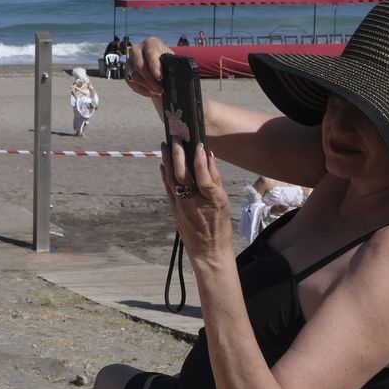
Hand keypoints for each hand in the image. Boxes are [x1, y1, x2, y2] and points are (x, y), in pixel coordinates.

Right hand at [125, 36, 173, 99]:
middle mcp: (137, 49)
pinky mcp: (127, 72)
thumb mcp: (171, 59)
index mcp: (150, 43)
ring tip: (158, 92)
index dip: (154, 66)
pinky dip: (142, 90)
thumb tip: (175, 73)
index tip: (160, 77)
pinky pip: (131, 83)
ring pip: (134, 76)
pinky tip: (151, 92)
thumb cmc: (167, 61)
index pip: (150, 53)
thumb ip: (172, 64)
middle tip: (160, 89)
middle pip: (139, 65)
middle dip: (150, 80)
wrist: (159, 64)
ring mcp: (130, 61)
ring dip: (147, 87)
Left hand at [161, 141, 231, 260]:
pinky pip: (168, 187)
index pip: (203, 176)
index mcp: (211, 200)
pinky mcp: (173, 208)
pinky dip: (165, 174)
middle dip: (178, 154)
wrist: (207, 250)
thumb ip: (215, 180)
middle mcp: (192, 202)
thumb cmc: (220, 226)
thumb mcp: (224, 202)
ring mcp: (180, 206)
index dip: (200, 160)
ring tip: (166, 144)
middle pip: (182, 175)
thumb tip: (209, 157)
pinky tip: (164, 163)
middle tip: (176, 138)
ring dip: (167, 160)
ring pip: (171, 179)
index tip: (199, 144)